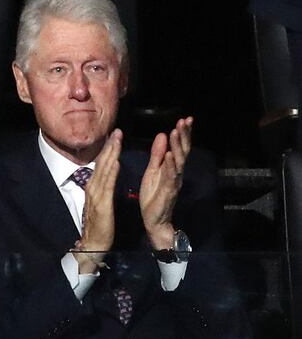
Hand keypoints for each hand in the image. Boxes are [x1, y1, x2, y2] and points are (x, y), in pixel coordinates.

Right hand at [75, 129, 121, 272]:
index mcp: (93, 187)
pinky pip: (108, 185)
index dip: (108, 150)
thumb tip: (108, 175)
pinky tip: (116, 162)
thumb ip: (103, 188)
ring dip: (111, 154)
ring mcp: (96, 195)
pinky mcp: (102, 203)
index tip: (114, 136)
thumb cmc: (99, 225)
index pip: (101, 165)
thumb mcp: (100, 203)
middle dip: (109, 146)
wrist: (92, 243)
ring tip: (117, 140)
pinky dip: (111, 172)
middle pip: (102, 163)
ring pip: (104, 170)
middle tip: (117, 131)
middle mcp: (92, 188)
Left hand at [139, 116, 192, 249]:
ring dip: (177, 147)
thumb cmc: (154, 194)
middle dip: (184, 136)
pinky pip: (170, 176)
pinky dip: (171, 165)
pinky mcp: (168, 190)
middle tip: (184, 121)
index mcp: (172, 167)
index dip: (183, 134)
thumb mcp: (153, 170)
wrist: (153, 218)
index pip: (179, 147)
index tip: (185, 119)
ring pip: (178, 161)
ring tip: (175, 132)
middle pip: (182, 151)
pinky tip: (170, 155)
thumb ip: (157, 154)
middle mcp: (177, 173)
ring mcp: (174, 181)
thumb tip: (162, 135)